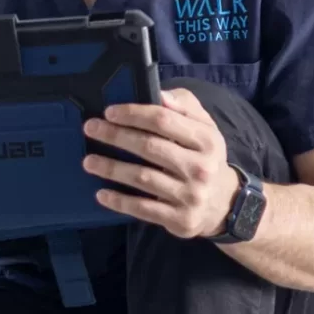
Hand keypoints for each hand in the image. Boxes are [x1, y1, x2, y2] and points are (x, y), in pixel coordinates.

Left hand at [82, 86, 241, 239]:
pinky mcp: (180, 219)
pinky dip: (120, 201)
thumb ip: (184, 106)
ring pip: (142, 178)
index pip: (164, 120)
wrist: (225, 204)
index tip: (109, 112)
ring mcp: (190, 195)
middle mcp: (200, 168)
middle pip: (149, 147)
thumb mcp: (205, 128)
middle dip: (116, 136)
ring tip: (88, 161)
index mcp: (206, 140)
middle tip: (91, 129)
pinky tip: (101, 194)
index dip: (133, 114)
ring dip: (111, 168)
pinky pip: (143, 209)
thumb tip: (159, 94)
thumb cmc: (205, 158)